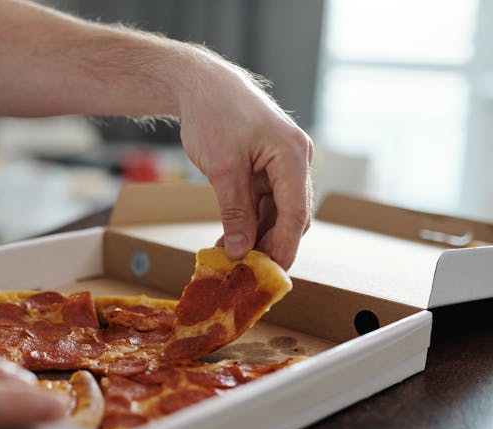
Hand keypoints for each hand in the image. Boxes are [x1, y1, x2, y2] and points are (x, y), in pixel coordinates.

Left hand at [177, 51, 312, 269]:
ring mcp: (281, 164)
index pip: (295, 212)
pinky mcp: (266, 167)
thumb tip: (242, 251)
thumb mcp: (222, 168)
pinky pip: (262, 202)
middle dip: (271, 244)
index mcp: (293, 155)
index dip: (284, 247)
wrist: (201, 85)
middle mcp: (294, 160)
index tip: (271, 274)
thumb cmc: (214, 115)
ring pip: (275, 212)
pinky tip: (230, 239)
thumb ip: (235, 211)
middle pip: (290, 215)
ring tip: (231, 258)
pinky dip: (248, 221)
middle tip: (248, 273)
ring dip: (256, 235)